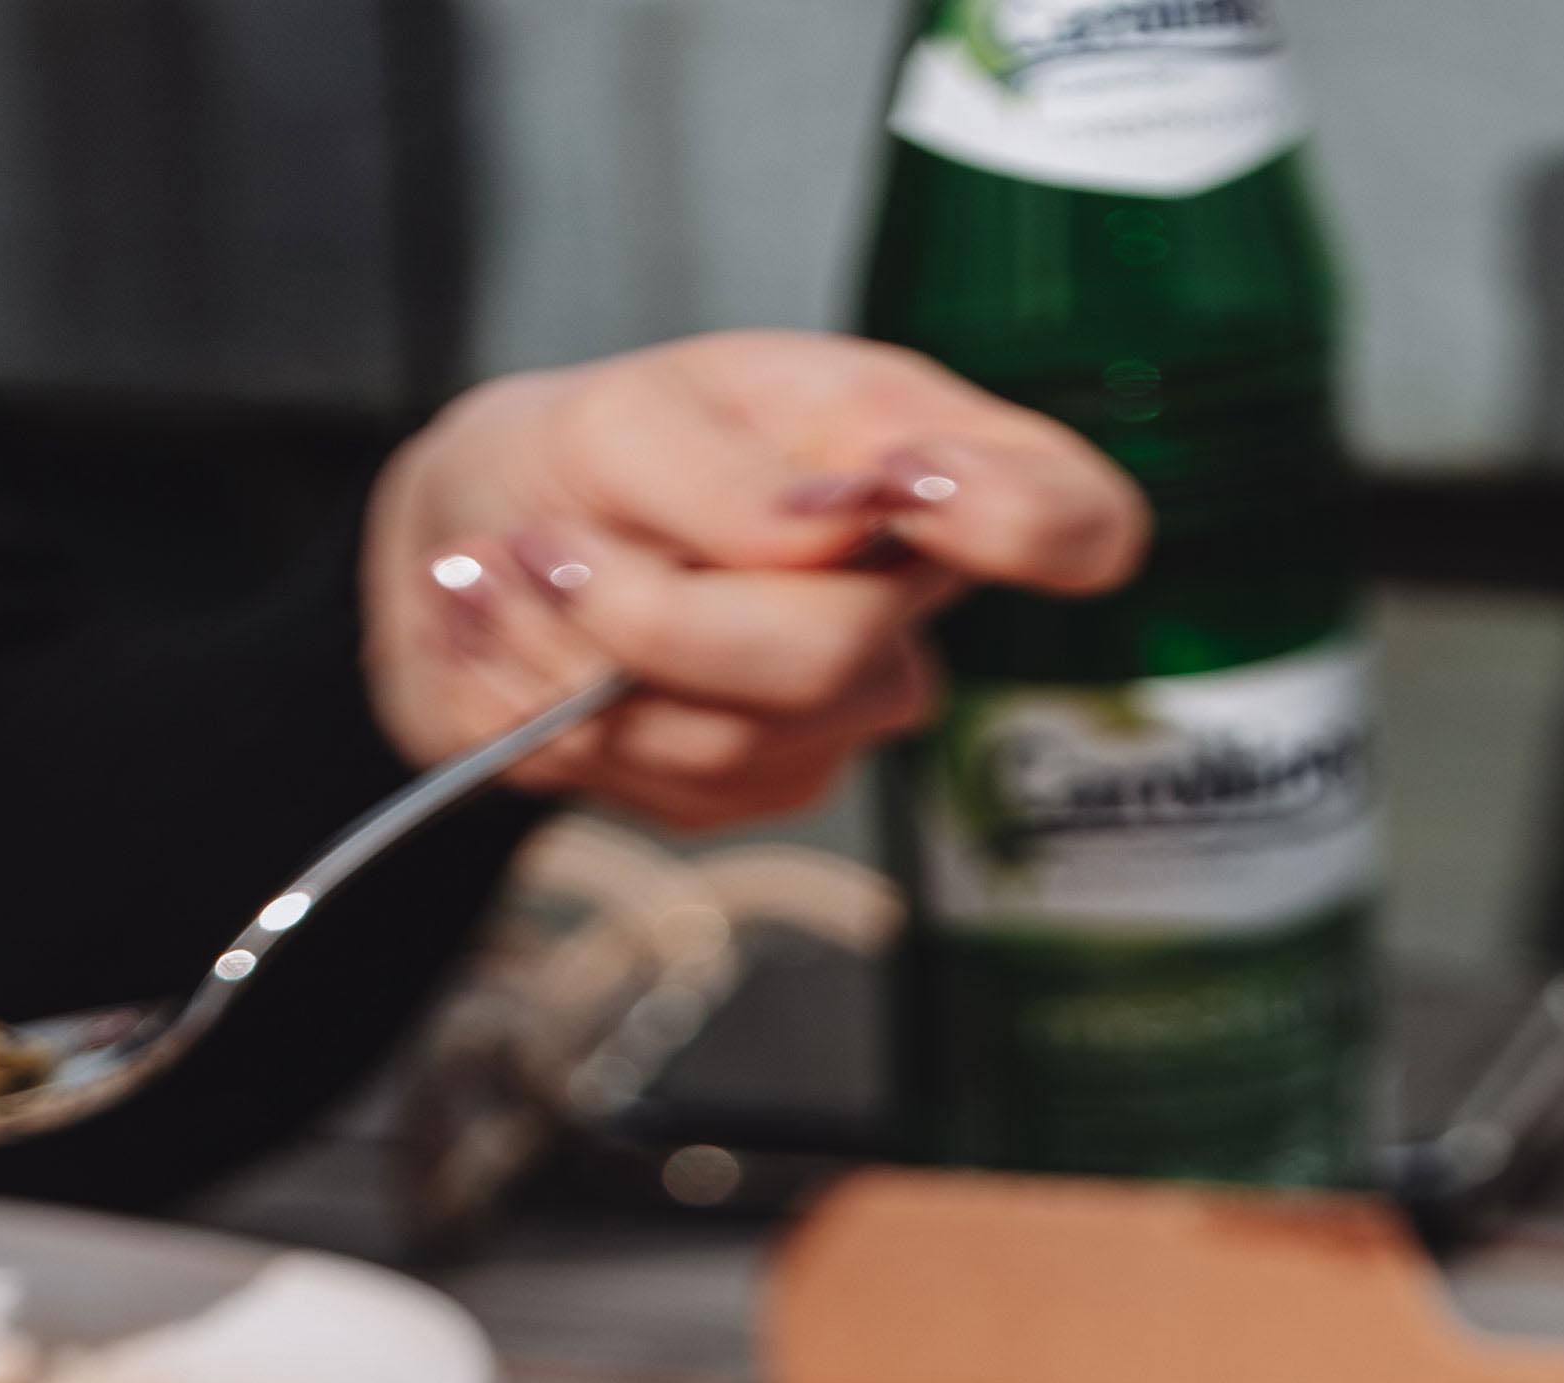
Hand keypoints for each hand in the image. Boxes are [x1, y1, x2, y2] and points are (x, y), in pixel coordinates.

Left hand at [362, 334, 1145, 835]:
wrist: (490, 540)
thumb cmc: (591, 455)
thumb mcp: (629, 416)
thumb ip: (727, 475)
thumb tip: (828, 526)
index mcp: (915, 459)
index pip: (1074, 517)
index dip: (1038, 523)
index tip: (916, 490)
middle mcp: (901, 594)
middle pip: (843, 654)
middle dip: (657, 613)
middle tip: (546, 549)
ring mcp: (840, 709)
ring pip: (732, 737)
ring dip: (581, 664)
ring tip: (518, 579)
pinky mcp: (763, 784)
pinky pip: (666, 784)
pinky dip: (563, 718)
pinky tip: (538, 645)